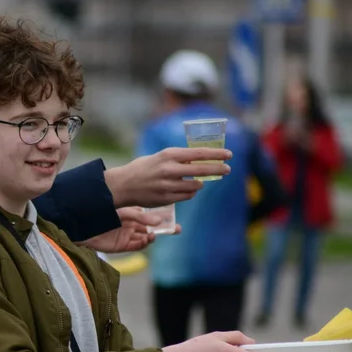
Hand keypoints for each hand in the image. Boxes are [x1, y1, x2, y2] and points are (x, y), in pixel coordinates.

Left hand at [79, 207, 173, 252]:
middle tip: (177, 229)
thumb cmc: (103, 213)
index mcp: (132, 214)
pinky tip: (147, 239)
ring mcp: (127, 235)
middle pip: (152, 228)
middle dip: (164, 230)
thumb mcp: (125, 212)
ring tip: (155, 234)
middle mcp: (131, 225)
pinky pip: (136, 246)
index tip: (175, 218)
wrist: (84, 225)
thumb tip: (159, 220)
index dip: (163, 218)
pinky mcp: (121, 246)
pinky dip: (143, 244)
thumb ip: (141, 216)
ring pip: (145, 238)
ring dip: (152, 237)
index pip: (151, 216)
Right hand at [104, 147, 232, 207]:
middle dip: (218, 169)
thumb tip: (199, 161)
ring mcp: (168, 185)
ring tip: (198, 182)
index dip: (216, 154)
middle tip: (227, 169)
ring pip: (195, 186)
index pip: (199, 153)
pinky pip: (186, 196)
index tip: (228, 154)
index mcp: (169, 155)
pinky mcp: (166, 198)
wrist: (124, 185)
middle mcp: (170, 169)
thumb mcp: (160, 157)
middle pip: (202, 170)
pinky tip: (187, 189)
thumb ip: (178, 159)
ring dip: (200, 184)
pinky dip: (190, 192)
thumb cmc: (143, 168)